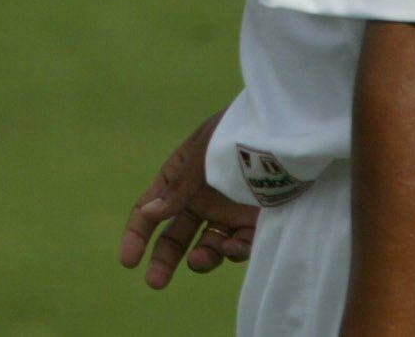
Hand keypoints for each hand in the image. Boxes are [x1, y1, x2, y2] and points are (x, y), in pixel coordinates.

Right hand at [120, 110, 258, 289]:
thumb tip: (149, 213)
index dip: (137, 234)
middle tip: (155, 283)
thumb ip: (178, 188)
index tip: (127, 262)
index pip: (150, 208)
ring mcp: (227, 212)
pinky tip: (231, 246)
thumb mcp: (203, 157)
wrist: (287, 132)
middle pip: (175, 235)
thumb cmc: (237, 134)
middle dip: (164, 260)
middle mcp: (200, 198)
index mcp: (180, 176)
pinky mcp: (254, 224)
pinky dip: (233, 251)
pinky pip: (239, 245)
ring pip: (207, 247)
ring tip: (197, 261)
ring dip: (200, 259)